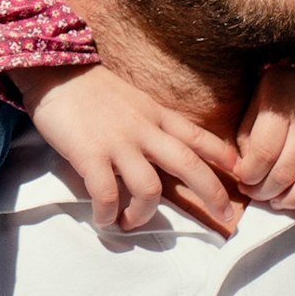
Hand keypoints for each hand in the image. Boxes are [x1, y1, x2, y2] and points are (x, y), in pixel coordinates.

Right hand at [13, 64, 237, 230]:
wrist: (54, 71)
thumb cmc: (91, 88)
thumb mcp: (133, 100)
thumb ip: (150, 122)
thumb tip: (161, 148)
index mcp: (156, 115)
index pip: (197, 136)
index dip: (222, 155)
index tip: (240, 172)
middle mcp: (144, 130)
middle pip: (188, 165)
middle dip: (212, 193)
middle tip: (224, 217)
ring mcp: (118, 144)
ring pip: (149, 188)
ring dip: (145, 215)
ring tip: (132, 225)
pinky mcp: (90, 155)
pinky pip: (106, 194)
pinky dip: (108, 214)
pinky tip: (105, 221)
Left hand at [232, 68, 294, 212]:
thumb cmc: (290, 80)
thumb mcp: (260, 95)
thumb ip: (249, 131)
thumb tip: (245, 168)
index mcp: (282, 108)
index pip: (263, 155)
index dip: (249, 177)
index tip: (244, 181)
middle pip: (287, 173)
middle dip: (267, 192)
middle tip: (259, 194)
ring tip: (282, 201)